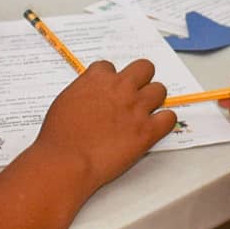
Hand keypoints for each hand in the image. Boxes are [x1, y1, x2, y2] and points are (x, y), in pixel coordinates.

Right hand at [32, 59, 175, 190]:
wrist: (67, 161)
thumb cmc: (60, 136)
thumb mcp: (65, 101)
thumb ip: (84, 92)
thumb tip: (91, 95)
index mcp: (98, 79)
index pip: (110, 67)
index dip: (110, 80)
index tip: (108, 90)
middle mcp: (121, 89)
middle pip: (144, 68)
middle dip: (140, 79)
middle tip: (134, 94)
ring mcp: (136, 108)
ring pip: (160, 90)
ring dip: (153, 99)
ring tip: (144, 112)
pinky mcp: (148, 131)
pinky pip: (169, 118)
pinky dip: (164, 121)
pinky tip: (156, 127)